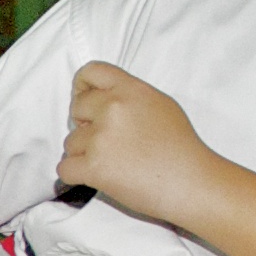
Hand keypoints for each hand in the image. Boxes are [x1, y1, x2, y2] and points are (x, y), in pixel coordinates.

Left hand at [57, 61, 219, 227]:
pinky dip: (77, 175)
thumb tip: (101, 100)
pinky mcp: (94, 167)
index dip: (81, 87)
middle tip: (108, 142)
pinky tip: (100, 176)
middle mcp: (114, 108)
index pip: (91, 72)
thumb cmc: (180, 149)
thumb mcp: (160, 105)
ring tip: (115, 163)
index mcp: (131, 90)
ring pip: (70, 142)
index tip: (85, 102)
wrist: (191, 184)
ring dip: (84, 154)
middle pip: (76, 109)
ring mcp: (102, 137)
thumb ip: (129, 96)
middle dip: (85, 126)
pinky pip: (64, 168)